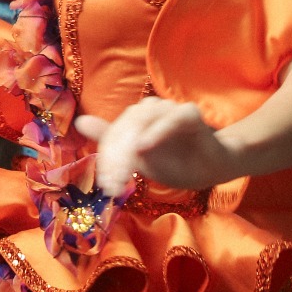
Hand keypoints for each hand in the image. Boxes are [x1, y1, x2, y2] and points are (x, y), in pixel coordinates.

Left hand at [75, 97, 236, 196]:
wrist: (211, 169)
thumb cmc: (174, 162)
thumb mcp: (139, 158)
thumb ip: (111, 140)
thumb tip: (80, 121)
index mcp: (136, 118)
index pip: (114, 133)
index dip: (108, 157)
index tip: (105, 183)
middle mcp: (150, 109)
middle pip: (125, 127)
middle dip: (117, 156)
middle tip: (113, 182)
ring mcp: (169, 109)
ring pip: (143, 120)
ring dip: (131, 144)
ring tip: (125, 169)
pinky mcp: (188, 113)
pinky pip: (171, 118)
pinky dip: (156, 131)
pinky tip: (144, 147)